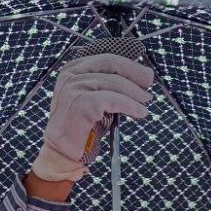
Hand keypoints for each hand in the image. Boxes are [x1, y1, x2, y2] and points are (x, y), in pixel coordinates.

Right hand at [32, 53, 153, 182]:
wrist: (62, 152)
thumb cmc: (81, 126)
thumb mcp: (94, 98)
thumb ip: (108, 85)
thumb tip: (140, 76)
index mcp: (73, 69)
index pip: (106, 58)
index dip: (128, 63)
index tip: (143, 71)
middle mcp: (71, 74)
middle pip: (111, 64)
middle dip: (134, 72)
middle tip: (148, 82)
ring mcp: (74, 87)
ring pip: (114, 82)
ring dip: (135, 92)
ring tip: (145, 102)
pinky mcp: (81, 103)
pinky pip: (113, 99)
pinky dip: (130, 105)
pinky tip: (140, 112)